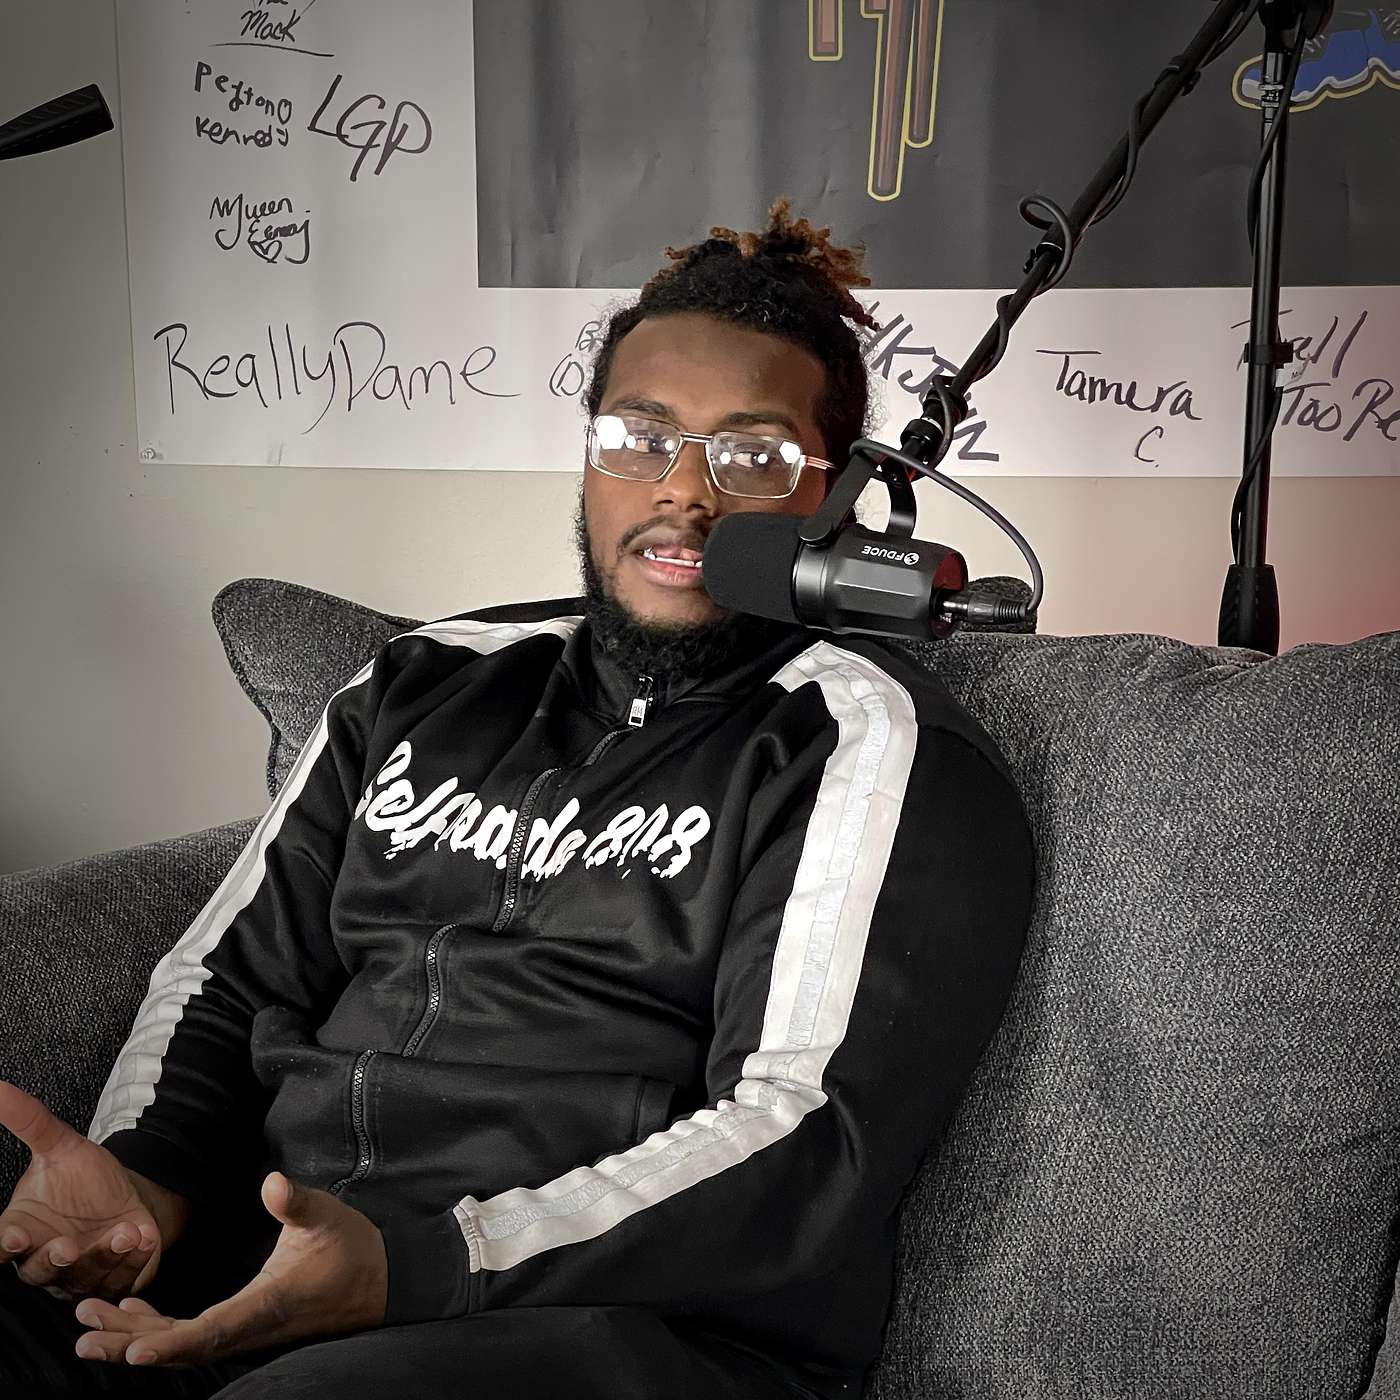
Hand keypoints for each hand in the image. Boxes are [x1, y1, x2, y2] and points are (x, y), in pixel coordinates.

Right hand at [0, 1080, 187, 1299]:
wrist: (125, 1193)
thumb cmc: (81, 1176)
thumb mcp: (59, 1144)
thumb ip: (29, 1122)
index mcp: (21, 1231)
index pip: (2, 1247)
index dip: (4, 1247)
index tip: (14, 1236)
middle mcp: (44, 1260)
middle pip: (39, 1272)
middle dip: (53, 1261)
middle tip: (67, 1246)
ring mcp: (78, 1276)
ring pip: (84, 1279)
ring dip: (104, 1258)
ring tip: (125, 1232)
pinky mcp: (114, 1279)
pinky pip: (121, 1282)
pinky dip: (133, 1264)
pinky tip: (144, 1240)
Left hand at [73, 1171, 386, 1366]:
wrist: (377, 1281)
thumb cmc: (351, 1247)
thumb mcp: (326, 1216)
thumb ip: (295, 1203)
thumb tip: (272, 1182)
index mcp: (266, 1304)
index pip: (211, 1331)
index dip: (171, 1341)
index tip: (133, 1347)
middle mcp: (249, 1327)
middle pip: (181, 1348)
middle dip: (129, 1343)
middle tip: (83, 1334)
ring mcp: (244, 1331)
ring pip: (181, 1347)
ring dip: (134, 1338)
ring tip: (89, 1327)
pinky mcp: (243, 1326)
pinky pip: (191, 1338)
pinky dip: (156, 1331)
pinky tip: (131, 1316)